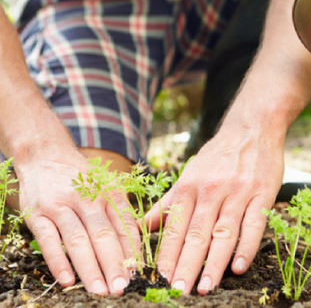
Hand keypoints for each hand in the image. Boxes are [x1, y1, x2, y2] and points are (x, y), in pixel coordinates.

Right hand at [16, 152, 140, 294]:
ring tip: (100, 290)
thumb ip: (118, 210)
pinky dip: (58, 261)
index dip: (131, 250)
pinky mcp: (38, 213)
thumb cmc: (81, 176)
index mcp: (108, 192)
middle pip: (103, 235)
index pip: (124, 224)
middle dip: (114, 264)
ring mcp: (61, 205)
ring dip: (90, 267)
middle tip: (122, 288)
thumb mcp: (105, 184)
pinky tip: (67, 280)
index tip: (137, 273)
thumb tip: (134, 244)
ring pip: (78, 240)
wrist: (46, 155)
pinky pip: (48, 240)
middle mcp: (86, 198)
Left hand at [147, 126, 283, 294]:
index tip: (159, 279)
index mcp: (189, 186)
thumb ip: (167, 203)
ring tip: (205, 287)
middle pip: (196, 233)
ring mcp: (237, 192)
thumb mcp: (188, 175)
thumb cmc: (216, 157)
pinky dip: (246, 246)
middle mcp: (211, 190)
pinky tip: (239, 266)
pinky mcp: (261, 193)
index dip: (167, 254)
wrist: (250, 130)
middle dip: (186, 264)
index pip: (175, 226)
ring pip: (223, 231)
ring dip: (214, 262)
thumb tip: (141, 226)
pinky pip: (254, 223)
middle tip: (178, 291)